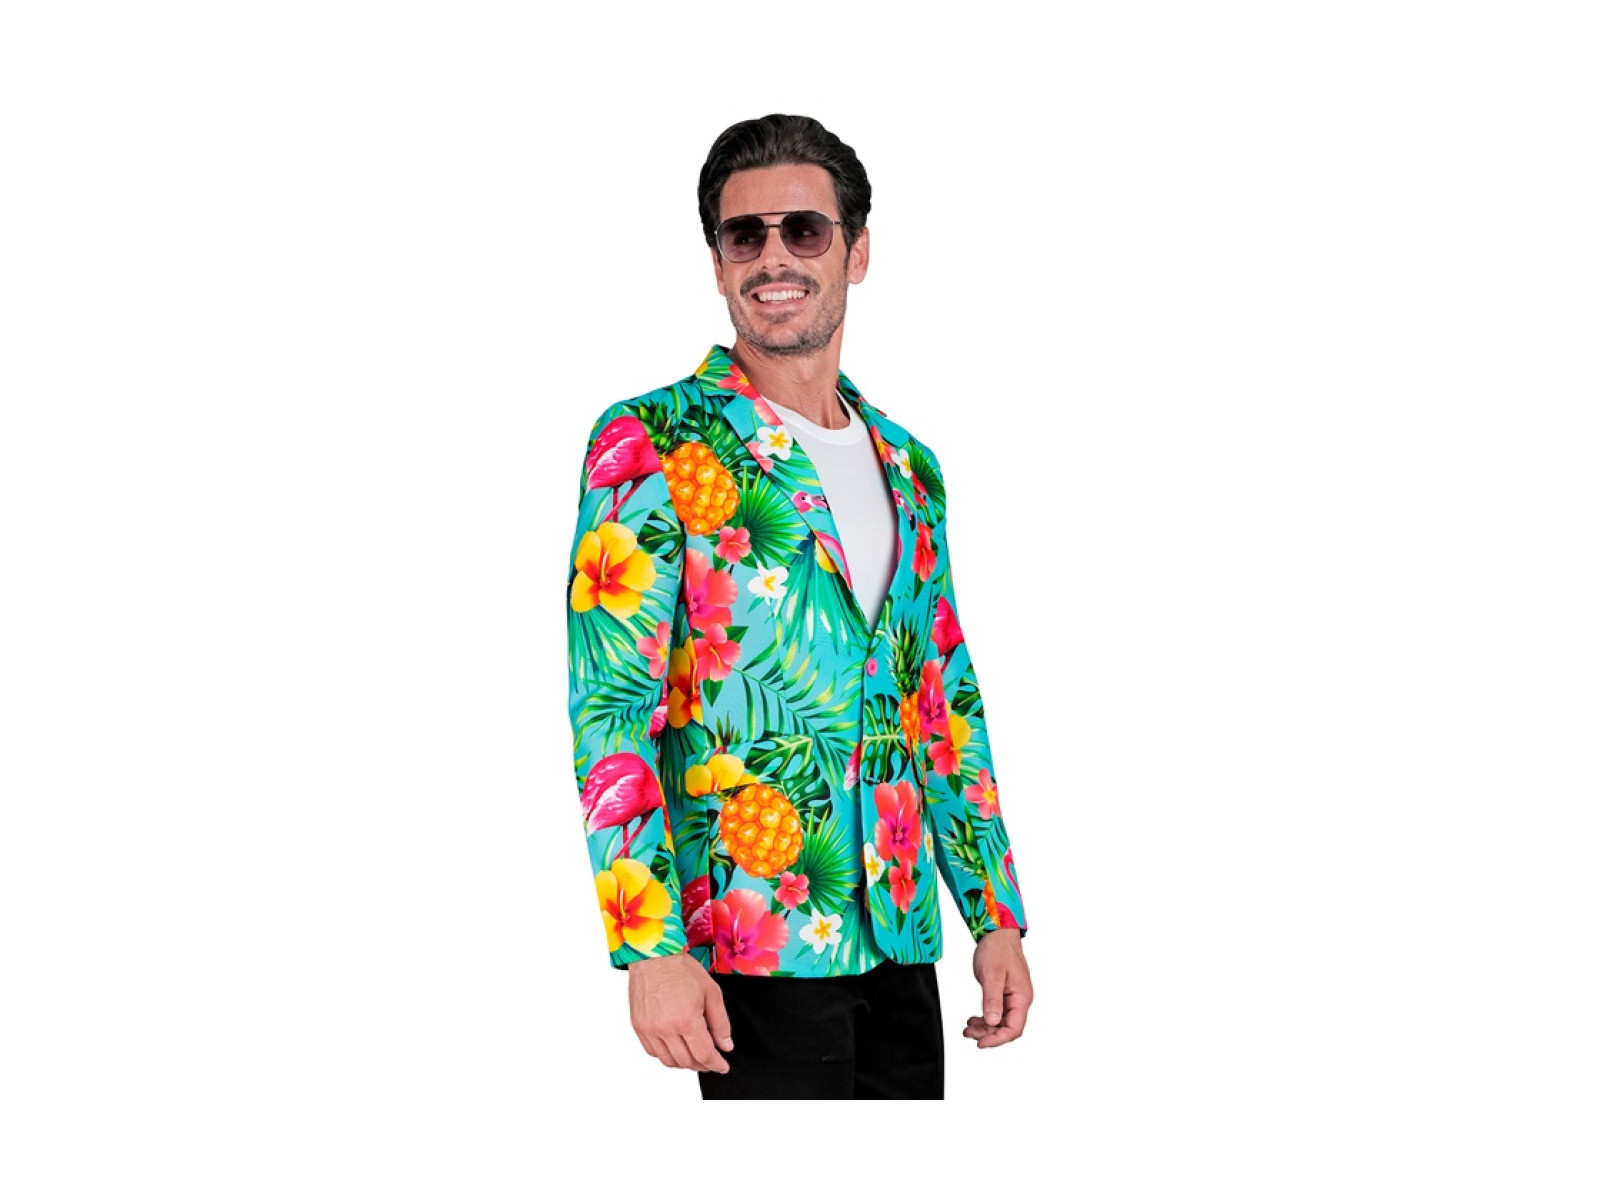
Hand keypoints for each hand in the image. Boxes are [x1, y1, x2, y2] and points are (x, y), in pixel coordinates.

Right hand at [627, 952, 733, 1072]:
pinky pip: (653, 1052)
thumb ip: (720, 1023)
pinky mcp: (638, 1027)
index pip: (704, 1055)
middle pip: (686, 1061)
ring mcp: (649, 1029)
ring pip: (668, 1061)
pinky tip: (676, 1047)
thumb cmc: (682, 969)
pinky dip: (666, 1055)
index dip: (716, 1064)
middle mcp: (665, 1029)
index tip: (722, 1066)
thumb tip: (726, 1045)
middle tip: (711, 1061)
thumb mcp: (711, 992)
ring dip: (684, 1063)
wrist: (653, 956)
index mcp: (686, 1020)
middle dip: (703, 1065)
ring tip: (694, 1056)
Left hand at [964, 928, 1030, 1047]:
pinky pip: (997, 1013)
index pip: (1014, 1028)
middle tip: (969, 1034)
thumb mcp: (991, 975)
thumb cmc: (997, 949)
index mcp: (1021, 997)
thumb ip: (992, 1000)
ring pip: (1001, 1022)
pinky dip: (985, 1019)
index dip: (997, 1039)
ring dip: (985, 1028)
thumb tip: (992, 1022)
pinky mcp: (1005, 994)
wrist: (997, 933)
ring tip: (968, 1028)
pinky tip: (973, 1019)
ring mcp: (1013, 997)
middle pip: (1007, 1028)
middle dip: (988, 1034)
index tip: (981, 1043)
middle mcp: (1020, 1000)